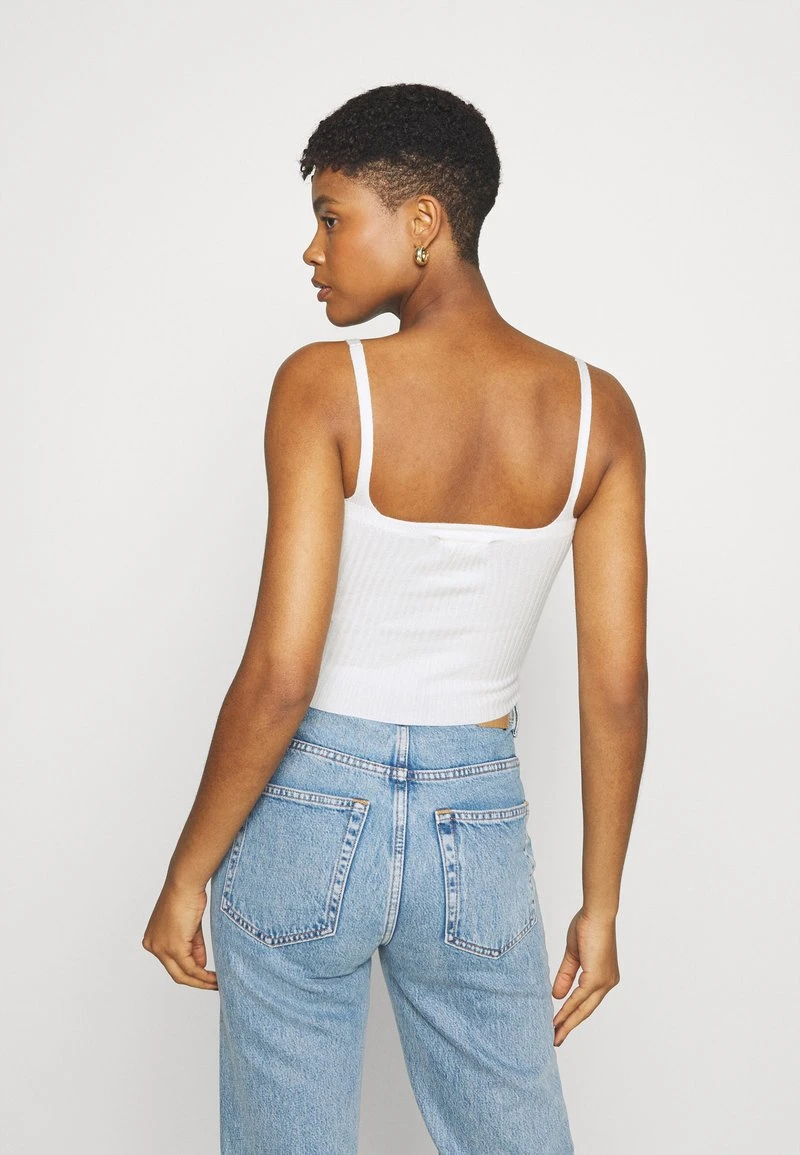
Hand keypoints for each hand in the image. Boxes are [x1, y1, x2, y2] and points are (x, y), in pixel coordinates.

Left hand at [142, 877, 218, 989]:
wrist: (185, 882)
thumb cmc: (188, 896)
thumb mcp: (190, 927)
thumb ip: (193, 947)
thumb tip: (200, 966)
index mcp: (153, 940)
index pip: (172, 963)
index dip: (190, 972)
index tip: (205, 976)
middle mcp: (152, 946)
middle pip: (175, 973)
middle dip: (195, 981)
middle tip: (213, 985)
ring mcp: (161, 947)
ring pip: (182, 974)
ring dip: (201, 980)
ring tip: (216, 982)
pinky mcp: (172, 947)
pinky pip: (190, 967)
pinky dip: (202, 974)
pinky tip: (214, 976)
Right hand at [551, 908, 619, 1045]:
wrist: (597, 913)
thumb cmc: (587, 926)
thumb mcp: (573, 955)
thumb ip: (566, 976)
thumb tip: (556, 996)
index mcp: (603, 977)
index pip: (586, 1001)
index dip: (573, 1014)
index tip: (560, 1026)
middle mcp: (607, 983)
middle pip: (586, 1011)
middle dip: (570, 1025)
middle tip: (557, 1039)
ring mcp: (604, 981)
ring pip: (583, 1008)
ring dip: (567, 1022)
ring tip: (555, 1034)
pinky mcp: (597, 978)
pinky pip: (580, 998)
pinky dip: (568, 1009)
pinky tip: (558, 1019)